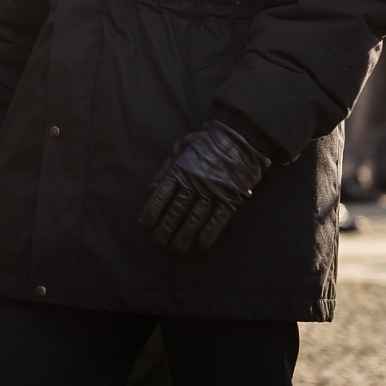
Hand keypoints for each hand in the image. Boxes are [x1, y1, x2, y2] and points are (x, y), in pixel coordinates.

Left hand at [138, 120, 270, 252]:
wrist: (241, 136)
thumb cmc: (207, 140)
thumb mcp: (180, 146)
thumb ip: (165, 169)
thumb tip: (150, 190)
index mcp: (180, 169)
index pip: (161, 195)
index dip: (151, 212)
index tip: (144, 225)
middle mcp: (194, 182)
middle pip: (176, 211)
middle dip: (165, 229)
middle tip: (158, 242)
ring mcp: (213, 191)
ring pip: (194, 218)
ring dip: (183, 236)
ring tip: (176, 249)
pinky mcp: (231, 197)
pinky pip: (218, 219)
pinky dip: (208, 233)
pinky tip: (200, 245)